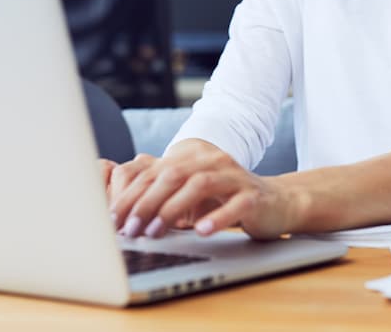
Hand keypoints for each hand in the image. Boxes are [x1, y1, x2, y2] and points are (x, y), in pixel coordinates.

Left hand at [106, 139, 301, 240]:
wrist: (277, 202)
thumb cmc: (227, 202)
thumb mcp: (192, 196)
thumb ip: (163, 199)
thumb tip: (124, 219)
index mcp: (192, 160)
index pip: (154, 173)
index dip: (130, 196)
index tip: (113, 220)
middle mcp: (211, 162)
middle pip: (172, 175)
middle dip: (145, 203)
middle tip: (129, 228)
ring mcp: (234, 177)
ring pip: (200, 184)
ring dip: (173, 209)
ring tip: (156, 231)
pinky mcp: (254, 196)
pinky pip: (235, 204)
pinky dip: (216, 217)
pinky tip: (201, 231)